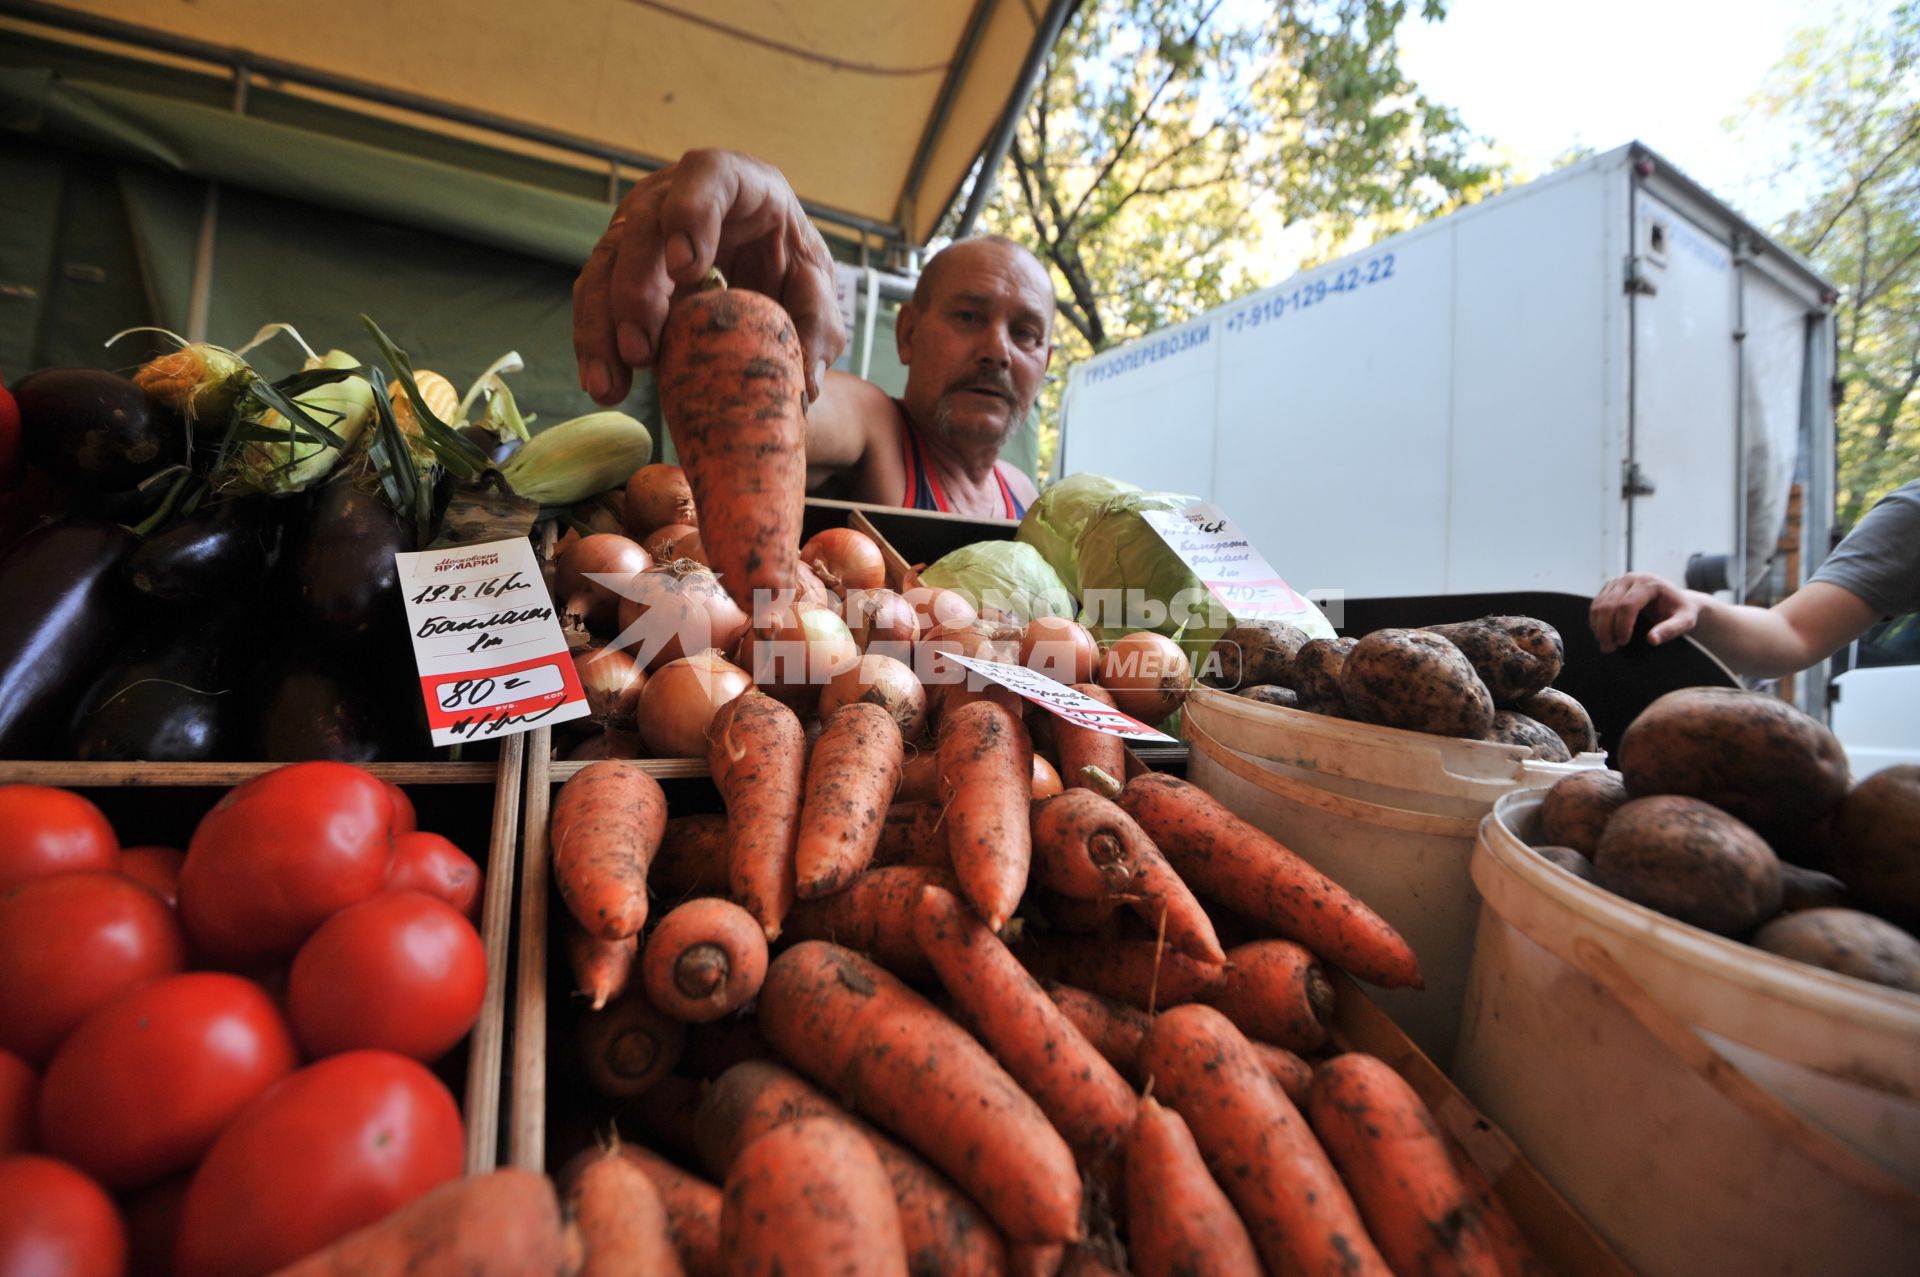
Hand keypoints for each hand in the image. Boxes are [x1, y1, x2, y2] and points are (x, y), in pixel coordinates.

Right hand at [572, 149, 848, 405]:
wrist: (764, 268)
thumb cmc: (789, 263)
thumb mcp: (815, 288)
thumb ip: (818, 325)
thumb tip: (806, 383)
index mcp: (738, 182)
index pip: (708, 174)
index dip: (690, 213)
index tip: (684, 268)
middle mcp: (676, 193)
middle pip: (643, 225)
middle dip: (635, 289)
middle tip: (640, 350)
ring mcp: (640, 226)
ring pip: (606, 264)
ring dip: (602, 326)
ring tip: (611, 383)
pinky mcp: (619, 263)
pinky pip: (595, 297)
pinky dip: (595, 342)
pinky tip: (604, 382)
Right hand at [1590, 572, 1701, 652]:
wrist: (1677, 600)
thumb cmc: (1682, 611)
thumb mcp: (1685, 621)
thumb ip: (1671, 630)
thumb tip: (1651, 640)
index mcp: (1649, 583)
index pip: (1627, 605)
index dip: (1622, 626)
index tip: (1624, 642)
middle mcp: (1631, 578)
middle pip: (1609, 605)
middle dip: (1606, 629)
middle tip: (1609, 649)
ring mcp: (1618, 581)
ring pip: (1599, 605)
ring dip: (1598, 627)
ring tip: (1606, 645)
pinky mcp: (1610, 587)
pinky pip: (1596, 604)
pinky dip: (1596, 621)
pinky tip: (1602, 634)